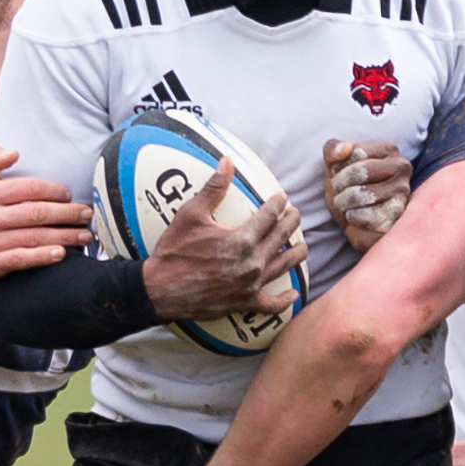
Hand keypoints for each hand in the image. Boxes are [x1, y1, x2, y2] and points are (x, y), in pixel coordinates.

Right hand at [0, 145, 92, 279]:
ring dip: (63, 236)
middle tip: (86, 215)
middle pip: (35, 214)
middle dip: (66, 214)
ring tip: (84, 236)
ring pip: (33, 237)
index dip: (53, 191)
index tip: (68, 194)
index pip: (28, 189)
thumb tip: (13, 152)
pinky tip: (61, 254)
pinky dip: (41, 257)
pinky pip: (20, 260)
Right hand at [140, 163, 305, 319]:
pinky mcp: (244, 303)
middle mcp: (253, 261)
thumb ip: (214, 188)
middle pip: (281, 237)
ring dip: (296, 254)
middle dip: (291, 223)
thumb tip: (227, 162)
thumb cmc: (175, 251)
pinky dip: (284, 300)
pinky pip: (271, 304)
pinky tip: (293, 294)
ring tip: (303, 246)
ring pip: (284, 267)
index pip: (269, 215)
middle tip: (295, 215)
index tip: (283, 197)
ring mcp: (251, 284)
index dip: (278, 203)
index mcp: (242, 238)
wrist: (161, 290)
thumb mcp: (192, 214)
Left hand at [324, 138, 409, 250]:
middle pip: (359, 172)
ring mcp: (403, 192)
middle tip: (340, 192)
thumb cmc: (347, 190)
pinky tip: (359, 218)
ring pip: (359, 194)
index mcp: (389, 149)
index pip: (354, 152)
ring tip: (348, 205)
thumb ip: (332, 149)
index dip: (338, 167)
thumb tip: (344, 148)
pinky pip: (362, 215)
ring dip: (343, 202)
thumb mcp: (334, 166)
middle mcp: (402, 167)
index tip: (340, 175)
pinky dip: (352, 218)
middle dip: (340, 185)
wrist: (355, 224)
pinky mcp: (397, 216)